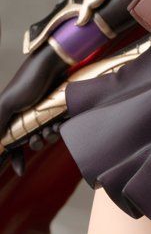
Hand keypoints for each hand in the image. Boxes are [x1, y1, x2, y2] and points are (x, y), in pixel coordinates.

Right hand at [0, 46, 69, 174]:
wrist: (54, 63)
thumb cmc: (29, 80)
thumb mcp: (8, 102)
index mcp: (8, 116)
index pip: (7, 142)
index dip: (13, 157)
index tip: (20, 170)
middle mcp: (23, 115)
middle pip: (26, 141)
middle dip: (33, 145)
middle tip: (38, 139)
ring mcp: (40, 112)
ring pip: (43, 135)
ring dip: (47, 137)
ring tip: (51, 129)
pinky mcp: (55, 109)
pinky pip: (55, 126)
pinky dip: (57, 129)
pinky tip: (60, 124)